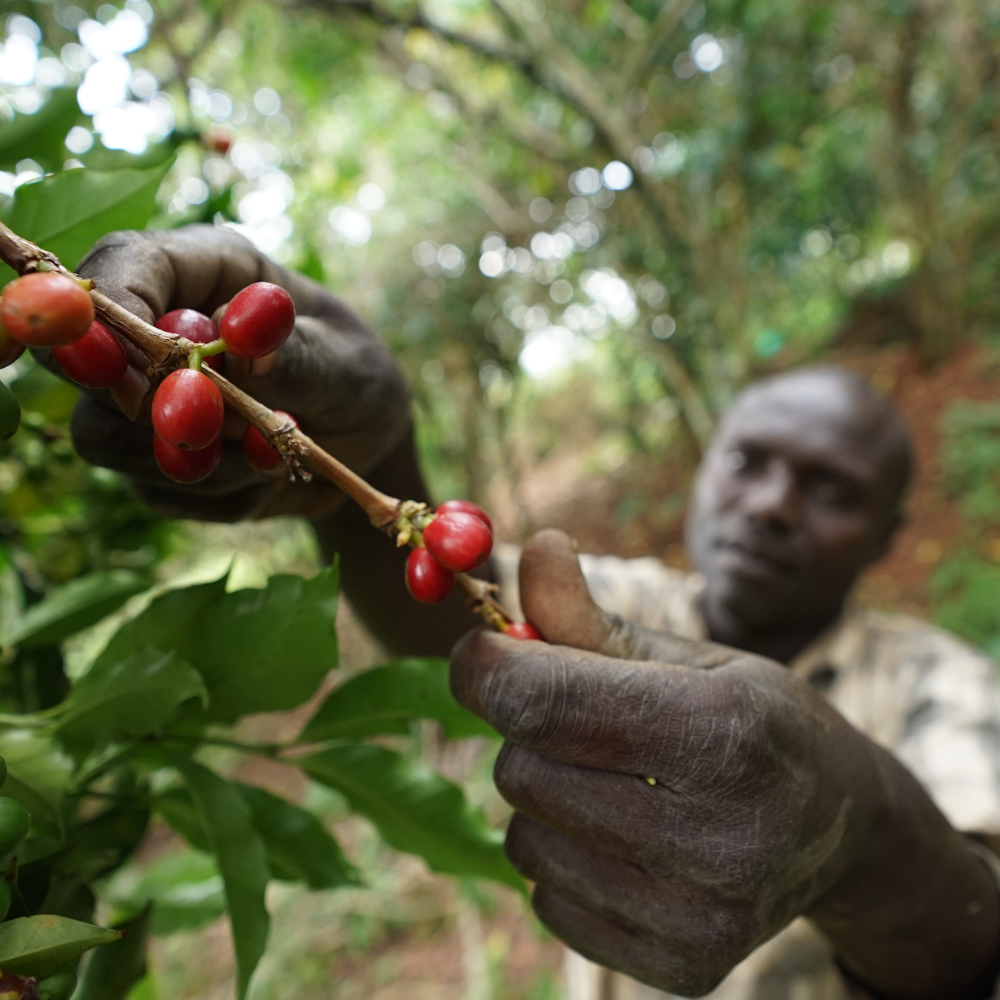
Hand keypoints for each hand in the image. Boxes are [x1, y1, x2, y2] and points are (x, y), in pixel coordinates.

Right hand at [49, 225, 410, 520]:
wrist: (363, 452)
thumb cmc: (357, 383)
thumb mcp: (344, 365)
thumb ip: (292, 355)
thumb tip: (236, 348)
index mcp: (206, 271)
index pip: (124, 264)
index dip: (114, 311)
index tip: (146, 368)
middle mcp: (160, 325)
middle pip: (78, 355)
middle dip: (133, 402)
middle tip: (205, 429)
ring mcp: (145, 394)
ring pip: (102, 433)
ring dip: (193, 459)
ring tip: (273, 454)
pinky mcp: (149, 456)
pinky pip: (150, 488)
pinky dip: (215, 493)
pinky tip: (264, 477)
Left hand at [450, 530, 999, 998]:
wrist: (840, 823)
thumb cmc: (750, 717)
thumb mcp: (683, 654)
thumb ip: (590, 615)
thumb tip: (530, 549)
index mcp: (724, 730)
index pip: (547, 703)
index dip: (485, 669)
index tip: (476, 652)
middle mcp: (722, 835)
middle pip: (524, 770)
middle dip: (528, 733)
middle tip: (576, 722)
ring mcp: (705, 915)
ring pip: (524, 840)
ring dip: (542, 799)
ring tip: (608, 782)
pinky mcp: (684, 965)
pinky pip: (547, 900)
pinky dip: (562, 858)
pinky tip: (620, 839)